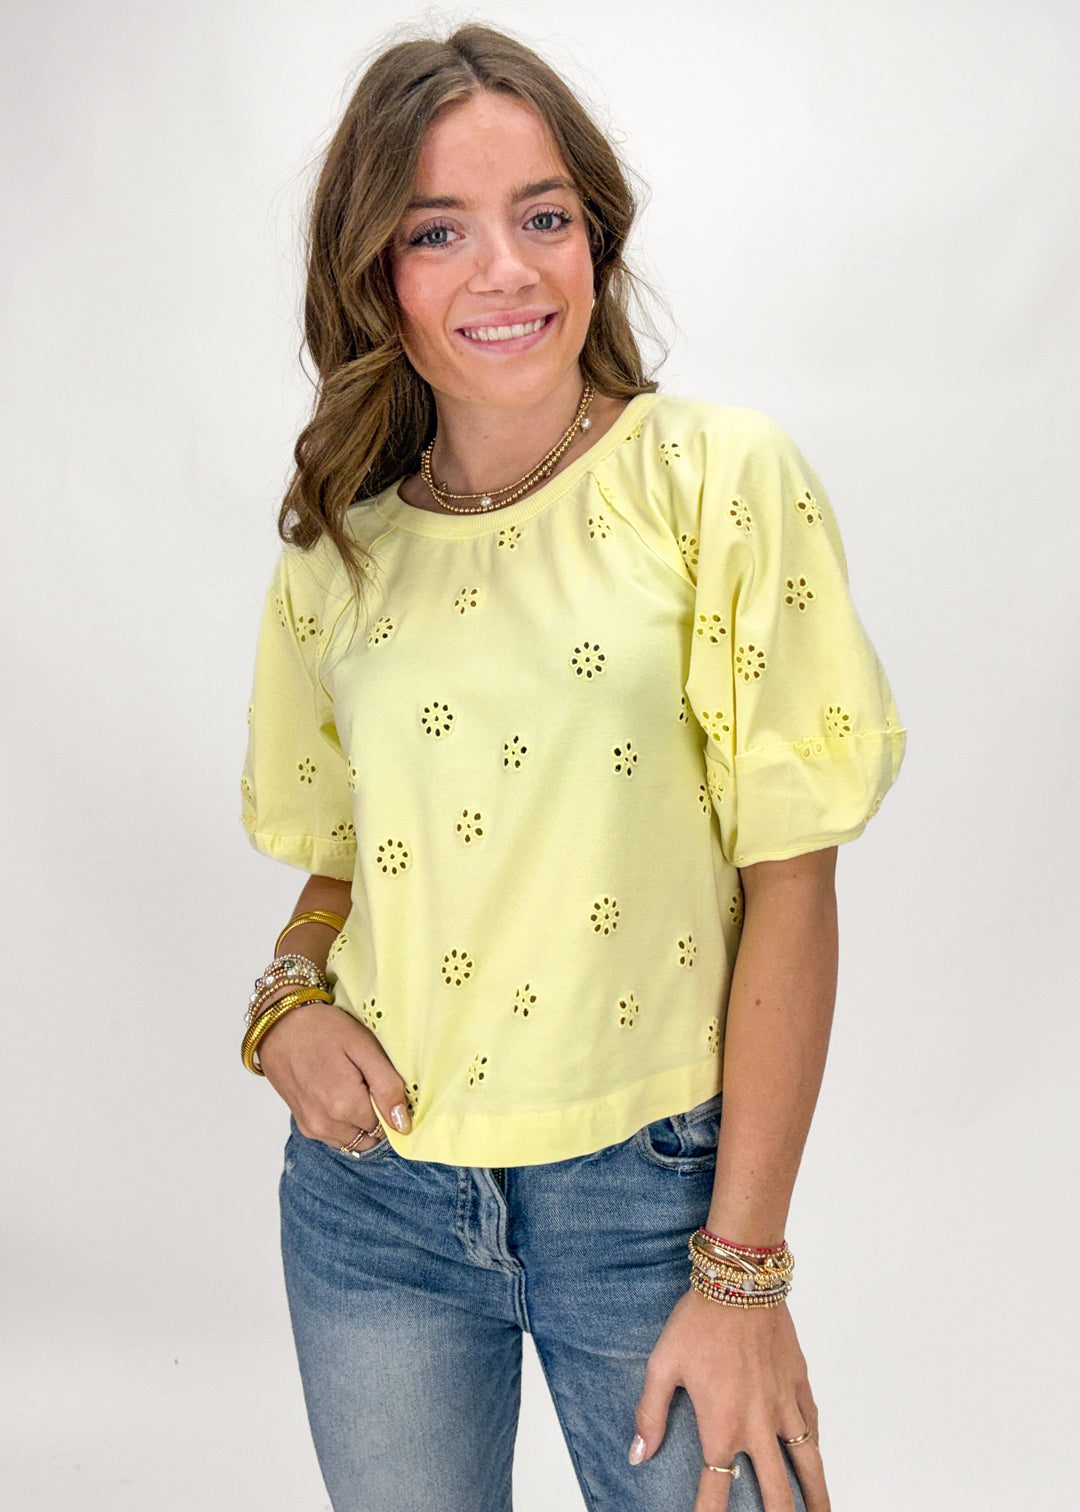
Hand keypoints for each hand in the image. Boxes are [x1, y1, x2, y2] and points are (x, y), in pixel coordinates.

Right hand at [257, 999, 411, 1149]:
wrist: (280, 1024)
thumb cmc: (323, 1029)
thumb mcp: (364, 1047)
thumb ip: (387, 1086)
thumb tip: (402, 1125)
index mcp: (345, 1106)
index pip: (386, 1127)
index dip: (387, 1104)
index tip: (379, 1083)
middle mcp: (326, 1124)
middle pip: (369, 1136)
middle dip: (374, 1116)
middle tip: (366, 1083)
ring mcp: (312, 1127)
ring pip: (352, 1140)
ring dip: (358, 1121)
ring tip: (350, 1086)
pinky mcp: (303, 1124)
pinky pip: (334, 1136)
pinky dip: (342, 1122)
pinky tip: (336, 1092)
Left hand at [630, 1289, 827, 1510]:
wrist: (740, 1281)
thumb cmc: (699, 1320)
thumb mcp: (662, 1365)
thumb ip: (650, 1414)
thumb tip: (638, 1454)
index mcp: (722, 1426)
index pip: (716, 1490)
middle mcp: (758, 1425)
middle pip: (775, 1492)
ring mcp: (784, 1406)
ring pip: (808, 1464)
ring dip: (817, 1497)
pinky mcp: (799, 1383)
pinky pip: (813, 1424)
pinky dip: (815, 1446)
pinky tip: (814, 1455)